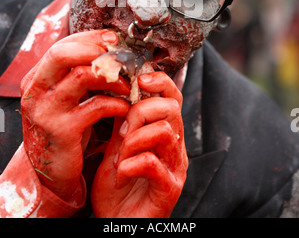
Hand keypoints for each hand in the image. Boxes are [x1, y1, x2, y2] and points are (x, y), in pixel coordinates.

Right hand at [20, 30, 129, 200]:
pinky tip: (125, 107)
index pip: (61, 46)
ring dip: (112, 76)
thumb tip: (109, 50)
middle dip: (95, 49)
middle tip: (119, 56)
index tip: (113, 39)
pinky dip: (116, 103)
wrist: (52, 173)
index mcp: (36, 78)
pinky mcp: (63, 131)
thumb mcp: (64, 98)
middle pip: (62, 54)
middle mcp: (36, 91)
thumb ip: (76, 74)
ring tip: (128, 84)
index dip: (90, 39)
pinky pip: (96, 107)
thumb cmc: (64, 128)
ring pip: (81, 75)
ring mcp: (47, 111)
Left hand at [91, 72, 187, 217]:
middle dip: (140, 113)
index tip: (139, 80)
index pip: (172, 96)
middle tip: (122, 133)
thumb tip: (121, 91)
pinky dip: (130, 164)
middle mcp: (176, 147)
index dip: (159, 81)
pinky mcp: (170, 189)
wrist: (116, 223)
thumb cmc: (117, 187)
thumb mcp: (117, 147)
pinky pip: (152, 162)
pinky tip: (122, 174)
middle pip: (171, 108)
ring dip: (134, 140)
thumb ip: (123, 122)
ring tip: (121, 157)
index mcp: (166, 133)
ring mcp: (175, 167)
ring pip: (164, 131)